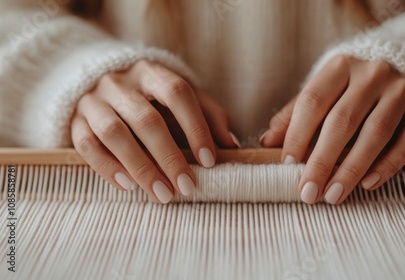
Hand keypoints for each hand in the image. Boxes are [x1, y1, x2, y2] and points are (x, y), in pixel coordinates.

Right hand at [71, 60, 238, 202]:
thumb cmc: (151, 97)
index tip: (209, 161)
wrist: (100, 81)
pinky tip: (129, 186)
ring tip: (162, 194)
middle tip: (187, 187)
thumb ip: (209, 115)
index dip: (195, 127)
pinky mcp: (75, 121)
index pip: (177, 93)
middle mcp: (120, 83)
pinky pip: (86, 145)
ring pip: (113, 133)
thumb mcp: (183, 97)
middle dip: (169, 156)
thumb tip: (231, 144)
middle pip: (146, 119)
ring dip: (140, 167)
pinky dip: (107, 168)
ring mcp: (94, 101)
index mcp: (152, 72)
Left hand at [261, 56, 404, 203]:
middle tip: (308, 192)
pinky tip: (369, 183)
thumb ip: (297, 113)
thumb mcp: (325, 88)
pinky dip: (389, 164)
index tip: (287, 164)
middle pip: (343, 121)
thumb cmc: (354, 83)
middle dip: (322, 160)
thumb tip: (267, 141)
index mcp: (340, 65)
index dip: (298, 133)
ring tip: (333, 195)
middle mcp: (372, 73)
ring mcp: (403, 89)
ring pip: (376, 132)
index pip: (313, 101)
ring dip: (352, 168)